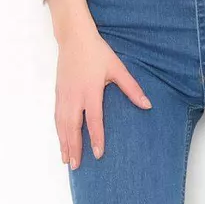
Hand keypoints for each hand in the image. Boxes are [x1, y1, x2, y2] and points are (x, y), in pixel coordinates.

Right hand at [47, 0, 151, 167]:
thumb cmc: (96, 52)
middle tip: (75, 166)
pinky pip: (57, 117)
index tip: (97, 154)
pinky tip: (61, 140)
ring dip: (63, 143)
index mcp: (90, 91)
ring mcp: (64, 95)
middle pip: (72, 127)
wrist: (73, 37)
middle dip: (74, 148)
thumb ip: (131, 88)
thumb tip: (147, 105)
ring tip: (66, 160)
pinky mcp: (58, 93)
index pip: (93, 120)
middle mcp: (74, 96)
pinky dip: (58, 131)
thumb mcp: (117, 68)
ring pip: (62, 124)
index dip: (96, 138)